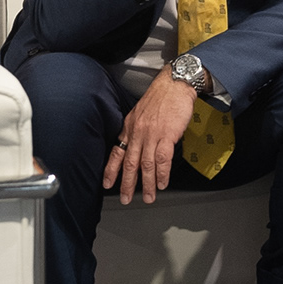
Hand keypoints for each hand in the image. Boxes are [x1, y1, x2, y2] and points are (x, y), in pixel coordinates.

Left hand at [103, 67, 197, 202]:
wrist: (175, 85)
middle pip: (130, 163)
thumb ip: (137, 130)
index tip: (107, 184)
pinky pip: (163, 159)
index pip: (117, 153)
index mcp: (129, 128)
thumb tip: (138, 147)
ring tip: (148, 197)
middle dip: (127, 184)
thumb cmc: (161, 97)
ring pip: (146, 165)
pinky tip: (162, 183)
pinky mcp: (167, 135)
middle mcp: (138, 133)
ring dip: (147, 184)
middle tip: (126, 198)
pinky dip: (162, 174)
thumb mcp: (140, 113)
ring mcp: (152, 135)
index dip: (111, 170)